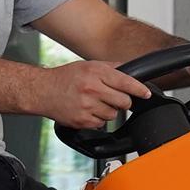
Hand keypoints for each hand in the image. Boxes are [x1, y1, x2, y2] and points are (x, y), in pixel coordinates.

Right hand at [34, 59, 148, 127]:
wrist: (43, 91)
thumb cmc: (65, 78)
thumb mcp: (88, 65)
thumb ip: (111, 67)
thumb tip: (131, 70)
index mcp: (95, 73)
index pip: (125, 82)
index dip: (139, 89)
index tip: (146, 94)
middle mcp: (91, 89)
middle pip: (123, 102)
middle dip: (123, 101)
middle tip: (113, 97)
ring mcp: (87, 106)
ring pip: (113, 114)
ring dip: (109, 110)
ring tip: (95, 103)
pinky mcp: (82, 120)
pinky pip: (101, 124)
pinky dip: (98, 119)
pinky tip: (88, 110)